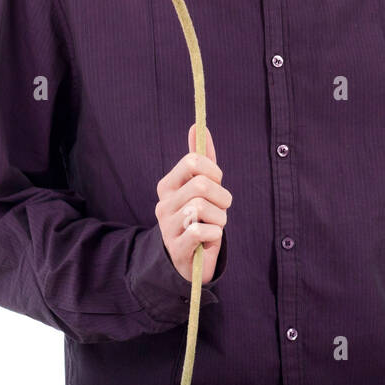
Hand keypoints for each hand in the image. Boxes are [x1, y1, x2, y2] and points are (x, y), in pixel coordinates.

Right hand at [155, 124, 230, 283]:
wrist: (189, 259)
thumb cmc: (200, 217)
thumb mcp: (202, 186)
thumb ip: (202, 157)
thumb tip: (197, 125)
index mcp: (168, 185)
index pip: (192, 161)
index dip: (214, 171)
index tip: (217, 184)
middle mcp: (163, 203)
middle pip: (201, 184)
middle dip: (221, 196)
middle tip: (220, 208)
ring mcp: (167, 227)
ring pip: (201, 208)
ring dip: (219, 218)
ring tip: (214, 225)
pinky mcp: (176, 248)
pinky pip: (201, 232)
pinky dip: (215, 235)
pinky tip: (209, 240)